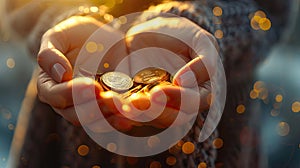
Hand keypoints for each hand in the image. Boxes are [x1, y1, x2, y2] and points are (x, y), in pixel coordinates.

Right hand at [37, 16, 136, 131]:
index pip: (55, 96)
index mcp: (49, 86)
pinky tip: (131, 115)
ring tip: (124, 109)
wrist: (99, 40)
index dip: (71, 93)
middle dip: (94, 109)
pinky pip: (111, 120)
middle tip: (111, 100)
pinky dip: (121, 119)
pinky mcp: (106, 110)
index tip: (92, 85)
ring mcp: (87, 108)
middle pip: (76, 115)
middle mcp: (66, 103)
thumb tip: (61, 74)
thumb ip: (50, 53)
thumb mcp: (59, 37)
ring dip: (110, 117)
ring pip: (94, 122)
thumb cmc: (74, 37)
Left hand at [124, 16, 218, 127]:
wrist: (155, 33)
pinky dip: (121, 109)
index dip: (181, 98)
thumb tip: (186, 82)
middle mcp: (180, 104)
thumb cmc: (183, 36)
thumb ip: (204, 61)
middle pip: (171, 118)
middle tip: (139, 101)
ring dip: (136, 114)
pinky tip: (112, 101)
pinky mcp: (137, 101)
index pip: (195, 103)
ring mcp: (158, 105)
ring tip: (123, 105)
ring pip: (149, 118)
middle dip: (155, 111)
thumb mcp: (200, 41)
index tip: (165, 86)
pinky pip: (131, 111)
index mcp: (200, 92)